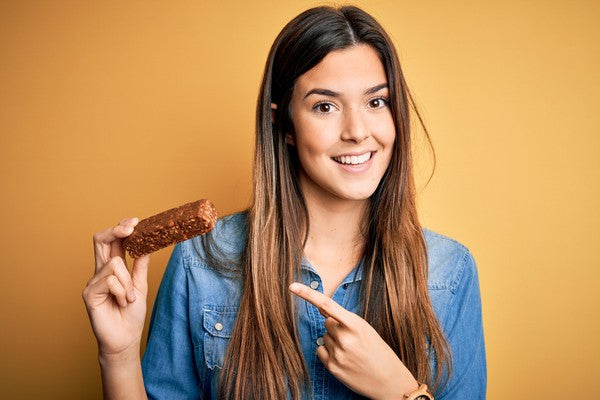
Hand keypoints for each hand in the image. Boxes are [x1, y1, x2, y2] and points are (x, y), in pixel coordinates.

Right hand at [83, 217, 150, 358]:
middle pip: (99, 240)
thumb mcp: (140, 285)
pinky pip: (110, 281)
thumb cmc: (131, 314)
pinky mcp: (89, 294)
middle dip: (116, 230)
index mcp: (111, 268)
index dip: (120, 228)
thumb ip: (140, 265)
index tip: (136, 221)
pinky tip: (123, 302)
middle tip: (132, 227)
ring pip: (114, 264)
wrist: (125, 339)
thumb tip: (147, 244)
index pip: (111, 241)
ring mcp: (92, 283)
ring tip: (130, 298)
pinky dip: (122, 291)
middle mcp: (99, 272)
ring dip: (128, 281)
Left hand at [289, 282, 418, 399]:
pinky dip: (329, 352)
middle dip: (336, 327)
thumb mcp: (366, 330)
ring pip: (324, 337)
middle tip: (353, 339)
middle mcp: (344, 338)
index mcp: (356, 325)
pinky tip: (344, 359)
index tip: (292, 287)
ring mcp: (338, 354)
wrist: (390, 381)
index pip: (327, 305)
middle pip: (327, 322)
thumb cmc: (379, 352)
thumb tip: (321, 311)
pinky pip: (321, 350)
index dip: (308, 294)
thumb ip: (344, 319)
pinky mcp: (332, 367)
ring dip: (334, 341)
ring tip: (352, 351)